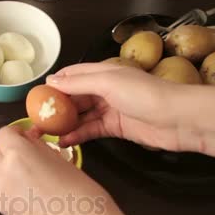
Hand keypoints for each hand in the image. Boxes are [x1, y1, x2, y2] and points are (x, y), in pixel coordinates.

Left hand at [0, 126, 187, 214]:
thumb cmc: (82, 192)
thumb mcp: (61, 160)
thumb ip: (39, 148)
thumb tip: (29, 141)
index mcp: (17, 154)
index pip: (4, 134)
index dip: (17, 133)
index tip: (30, 138)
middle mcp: (2, 173)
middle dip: (9, 149)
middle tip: (31, 155)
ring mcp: (1, 195)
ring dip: (8, 168)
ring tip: (33, 177)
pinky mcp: (5, 214)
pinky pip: (1, 192)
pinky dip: (10, 187)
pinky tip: (31, 194)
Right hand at [46, 62, 199, 151]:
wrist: (178, 119)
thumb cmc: (145, 95)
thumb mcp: (108, 82)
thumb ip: (78, 83)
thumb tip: (52, 80)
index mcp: (103, 72)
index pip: (72, 75)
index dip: (54, 84)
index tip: (36, 97)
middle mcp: (105, 89)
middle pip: (75, 97)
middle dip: (56, 107)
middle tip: (38, 119)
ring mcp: (111, 109)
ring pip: (81, 115)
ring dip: (65, 123)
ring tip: (47, 134)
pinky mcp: (116, 128)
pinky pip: (91, 130)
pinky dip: (78, 135)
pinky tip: (64, 142)